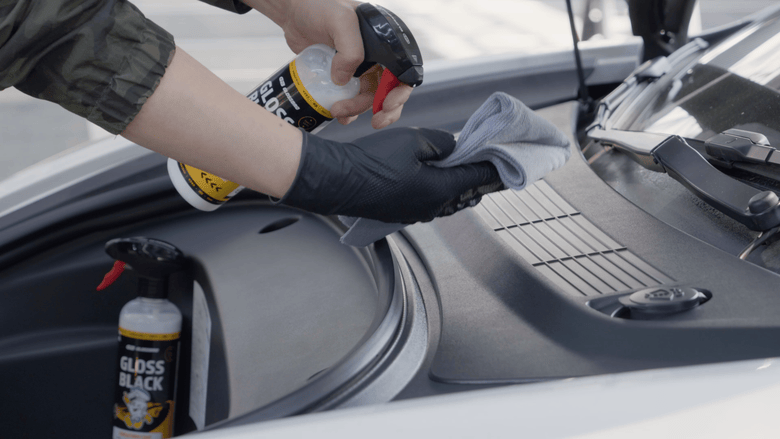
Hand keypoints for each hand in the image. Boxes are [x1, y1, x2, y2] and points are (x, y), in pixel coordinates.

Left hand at [246, 0, 412, 128]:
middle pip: (388, 90)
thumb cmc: (318, 6)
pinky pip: (351, 98)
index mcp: (384, 42)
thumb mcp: (340, 20)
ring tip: (339, 112)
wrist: (293, 10)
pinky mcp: (342, 76)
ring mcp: (359, 68)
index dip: (399, 92)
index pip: (402, 72)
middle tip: (374, 121)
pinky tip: (339, 115)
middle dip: (382, 108)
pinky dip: (348, 111)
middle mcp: (376, 56)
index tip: (386, 105)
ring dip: (358, 110)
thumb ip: (349, 49)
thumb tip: (344, 81)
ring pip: (369, 98)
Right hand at [280, 128, 503, 223]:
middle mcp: (432, 208)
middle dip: (479, 179)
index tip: (506, 160)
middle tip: (487, 164)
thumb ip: (442, 143)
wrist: (338, 180)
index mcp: (441, 190)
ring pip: (448, 201)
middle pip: (466, 194)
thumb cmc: (374, 160)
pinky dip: (440, 192)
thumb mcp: (414, 141)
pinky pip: (430, 204)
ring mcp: (415, 214)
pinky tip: (435, 179)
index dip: (494, 167)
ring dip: (459, 187)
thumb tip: (453, 148)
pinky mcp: (401, 213)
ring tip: (465, 171)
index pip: (478, 179)